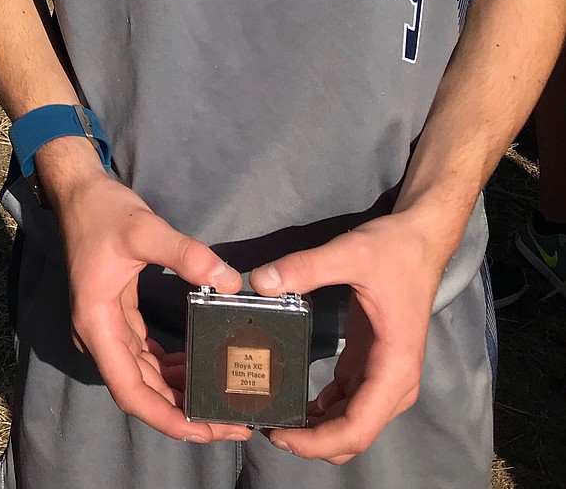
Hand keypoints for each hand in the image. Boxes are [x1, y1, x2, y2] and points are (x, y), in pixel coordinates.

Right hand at [52, 168, 248, 443]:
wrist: (78, 191)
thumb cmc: (104, 211)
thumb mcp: (145, 229)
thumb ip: (187, 255)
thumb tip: (228, 281)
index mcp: (98, 324)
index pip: (132, 391)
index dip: (168, 417)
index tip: (205, 429)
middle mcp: (98, 336)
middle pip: (141, 391)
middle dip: (184, 410)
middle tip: (232, 420)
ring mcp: (105, 328)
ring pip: (143, 377)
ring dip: (179, 391)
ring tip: (223, 399)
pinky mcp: (116, 317)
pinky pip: (144, 355)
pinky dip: (170, 367)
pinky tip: (199, 366)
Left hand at [250, 210, 444, 463]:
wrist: (421, 240)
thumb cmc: (394, 251)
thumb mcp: (350, 253)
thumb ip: (305, 268)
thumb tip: (261, 282)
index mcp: (394, 369)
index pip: (356, 428)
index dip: (317, 442)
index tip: (278, 434)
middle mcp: (393, 384)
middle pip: (353, 436)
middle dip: (311, 442)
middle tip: (264, 426)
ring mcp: (383, 377)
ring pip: (349, 424)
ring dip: (315, 431)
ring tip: (271, 418)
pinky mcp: (370, 364)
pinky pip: (346, 402)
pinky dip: (321, 412)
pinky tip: (292, 404)